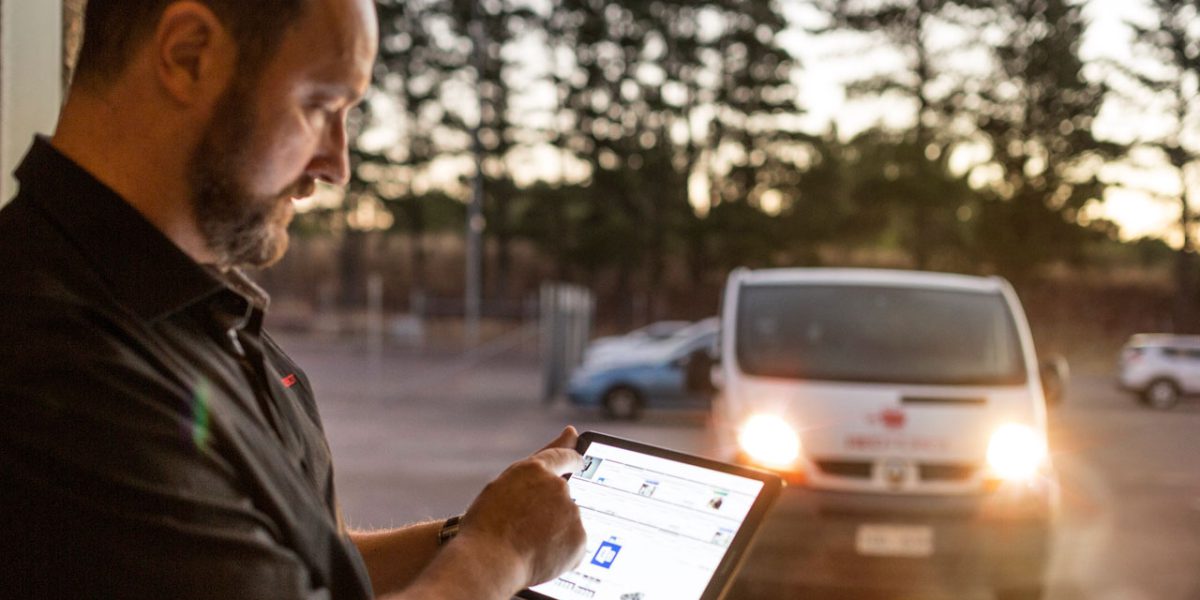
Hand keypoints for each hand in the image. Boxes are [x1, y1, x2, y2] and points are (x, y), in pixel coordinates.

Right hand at [457, 426, 586, 587]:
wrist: (488, 562)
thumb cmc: (486, 525)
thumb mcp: (503, 486)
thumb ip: (538, 464)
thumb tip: (570, 435)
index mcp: (535, 469)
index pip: (563, 456)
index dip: (573, 458)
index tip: (579, 461)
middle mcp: (558, 486)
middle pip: (563, 495)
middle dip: (552, 509)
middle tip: (526, 527)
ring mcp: (571, 512)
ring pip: (568, 520)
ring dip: (555, 530)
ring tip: (527, 544)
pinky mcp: (579, 538)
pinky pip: (573, 543)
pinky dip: (562, 550)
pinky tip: (540, 556)